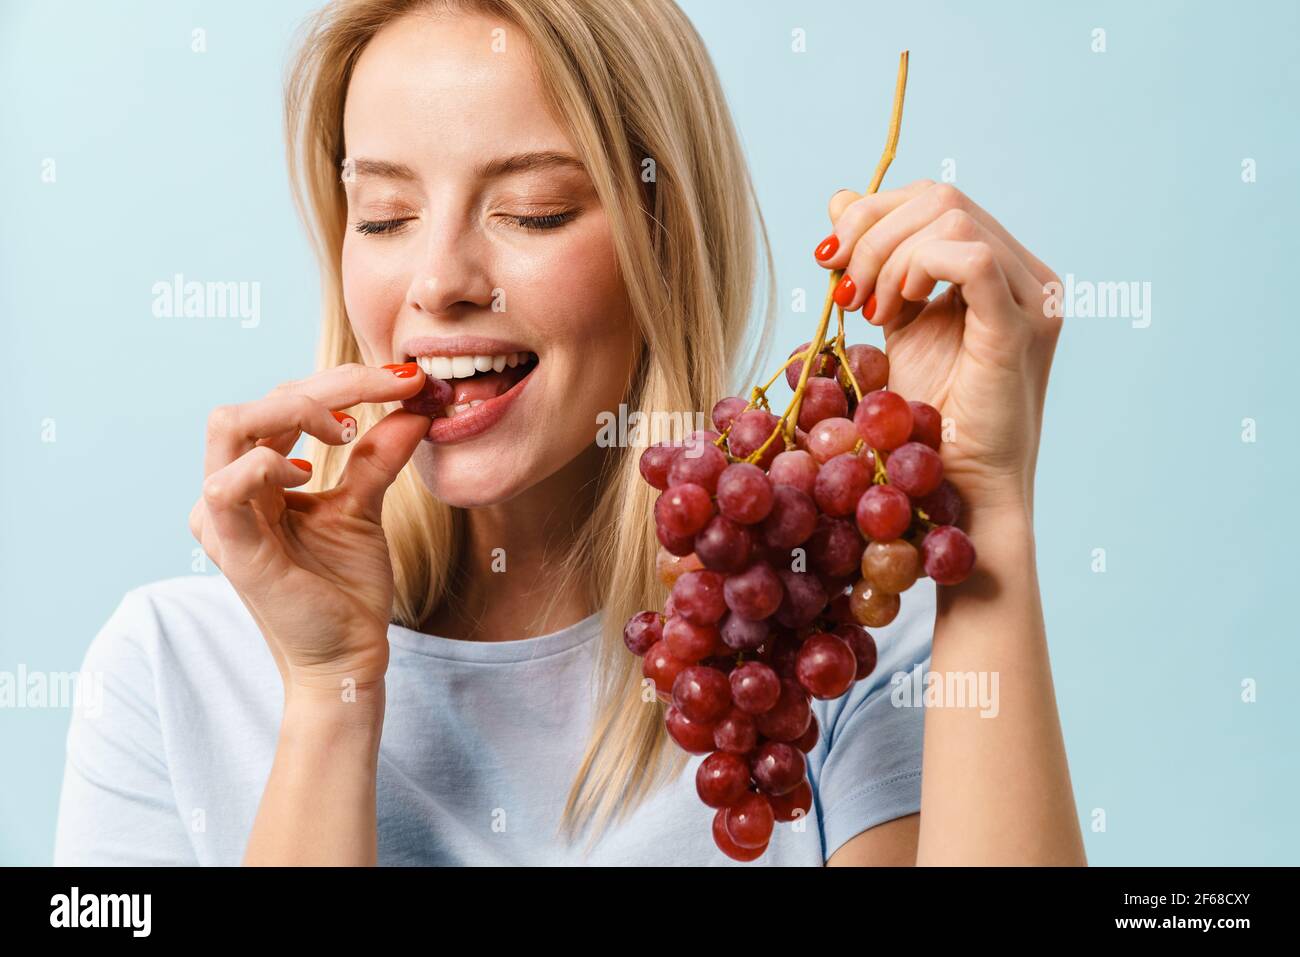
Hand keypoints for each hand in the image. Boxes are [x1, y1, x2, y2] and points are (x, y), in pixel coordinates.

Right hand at [189, 362, 430, 697]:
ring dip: (295, 411)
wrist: (349, 656)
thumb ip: (378, 455)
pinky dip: (268, 465)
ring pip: (230, 426)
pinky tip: (309, 474)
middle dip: (323, 386)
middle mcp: (228, 492)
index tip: (403, 379)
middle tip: (386, 388)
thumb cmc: (346, 588)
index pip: (279, 404)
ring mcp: (223, 520)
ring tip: (347, 432)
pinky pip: (225, 487)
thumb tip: (415, 406)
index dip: (340, 381)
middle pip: (251, 404)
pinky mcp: (234, 549)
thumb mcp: (365, 507)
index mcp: (254, 479)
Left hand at [815, 180, 1062, 515]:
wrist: (949, 484)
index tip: (832, 263)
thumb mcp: (892, 322)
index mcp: (1004, 269)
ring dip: (887, 258)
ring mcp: (1031, 299)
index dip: (873, 214)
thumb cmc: (927, 415)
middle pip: (941, 197)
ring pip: (952, 218)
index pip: (935, 198)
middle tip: (846, 293)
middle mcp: (1029, 275)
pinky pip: (972, 259)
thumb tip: (840, 198)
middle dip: (871, 233)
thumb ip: (875, 261)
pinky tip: (895, 313)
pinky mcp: (1018, 330)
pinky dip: (919, 270)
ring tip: (870, 312)